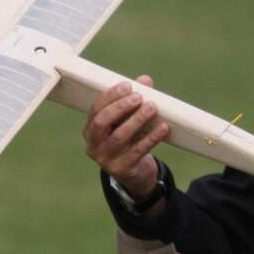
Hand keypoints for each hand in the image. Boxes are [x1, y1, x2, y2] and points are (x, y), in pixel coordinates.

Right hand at [83, 75, 169, 206]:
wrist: (135, 173)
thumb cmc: (129, 140)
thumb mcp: (128, 121)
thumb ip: (134, 101)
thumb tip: (145, 80)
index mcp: (90, 129)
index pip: (96, 109)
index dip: (110, 96)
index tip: (127, 86)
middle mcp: (93, 144)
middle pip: (102, 122)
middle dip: (120, 107)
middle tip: (139, 97)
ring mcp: (105, 159)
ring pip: (119, 137)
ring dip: (137, 120)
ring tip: (152, 108)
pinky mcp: (122, 169)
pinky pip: (137, 151)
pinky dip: (151, 138)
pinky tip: (163, 128)